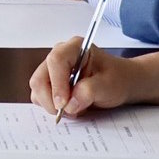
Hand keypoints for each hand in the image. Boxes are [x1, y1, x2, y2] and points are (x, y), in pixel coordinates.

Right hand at [28, 36, 150, 117]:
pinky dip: (51, 106)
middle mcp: (59, 56)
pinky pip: (39, 97)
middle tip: (68, 111)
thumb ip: (90, 91)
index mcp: (74, 48)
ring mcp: (52, 70)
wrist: (120, 83)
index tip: (64, 104)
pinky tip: (70, 106)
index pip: (56, 61)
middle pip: (40, 78)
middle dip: (51, 99)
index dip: (57, 84)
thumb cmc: (117, 78)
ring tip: (74, 108)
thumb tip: (70, 103)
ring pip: (38, 89)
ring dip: (51, 104)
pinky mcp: (50, 83)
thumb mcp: (110, 85)